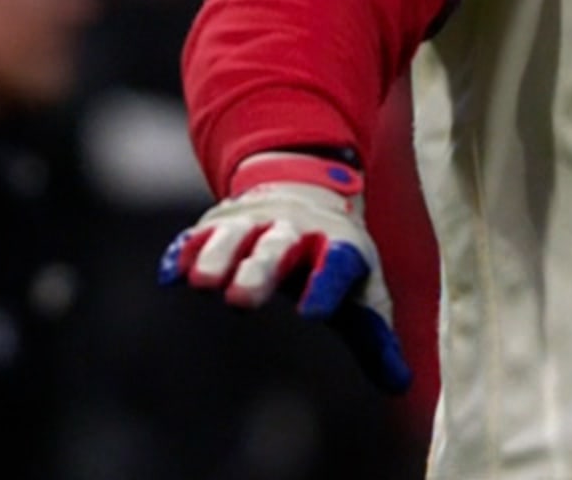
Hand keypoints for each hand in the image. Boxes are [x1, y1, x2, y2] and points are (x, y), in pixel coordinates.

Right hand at [158, 151, 412, 393]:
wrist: (309, 188)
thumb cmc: (337, 258)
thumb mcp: (363, 289)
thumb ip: (376, 337)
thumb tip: (400, 384)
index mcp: (338, 245)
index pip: (336, 264)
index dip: (325, 285)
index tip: (313, 312)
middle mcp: (294, 231)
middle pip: (277, 248)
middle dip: (259, 270)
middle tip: (240, 299)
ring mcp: (254, 223)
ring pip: (235, 236)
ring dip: (218, 256)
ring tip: (201, 283)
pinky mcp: (220, 223)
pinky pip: (198, 235)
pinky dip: (185, 252)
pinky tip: (171, 276)